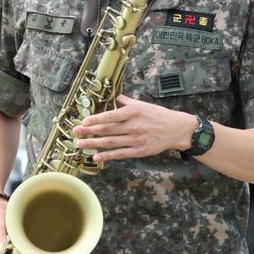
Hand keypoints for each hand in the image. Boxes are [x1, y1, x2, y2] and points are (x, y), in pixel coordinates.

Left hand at [72, 94, 195, 161]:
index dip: (95, 119)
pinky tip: (96, 157)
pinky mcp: (140, 151)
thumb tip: (113, 96)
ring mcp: (136, 140)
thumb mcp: (143, 104)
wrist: (177, 129)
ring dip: (93, 144)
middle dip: (89, 131)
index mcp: (134, 112)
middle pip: (107, 129)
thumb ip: (126, 101)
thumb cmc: (159, 115)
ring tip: (80, 144)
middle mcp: (134, 126)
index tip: (83, 121)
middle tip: (75, 132)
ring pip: (111, 142)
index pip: (110, 116)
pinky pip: (120, 154)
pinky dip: (107, 156)